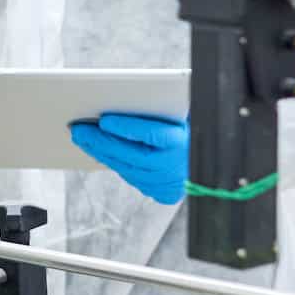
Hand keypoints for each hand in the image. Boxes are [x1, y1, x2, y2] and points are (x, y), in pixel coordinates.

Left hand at [69, 112, 188, 204]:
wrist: (216, 158)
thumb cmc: (192, 125)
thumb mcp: (180, 111)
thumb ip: (157, 107)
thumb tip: (118, 101)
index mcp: (183, 143)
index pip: (151, 135)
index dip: (126, 128)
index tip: (104, 120)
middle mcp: (175, 166)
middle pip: (131, 155)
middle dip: (100, 141)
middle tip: (78, 130)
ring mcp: (169, 183)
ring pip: (127, 168)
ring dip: (101, 153)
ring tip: (82, 139)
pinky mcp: (164, 193)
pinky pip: (133, 177)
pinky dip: (115, 163)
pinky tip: (99, 152)